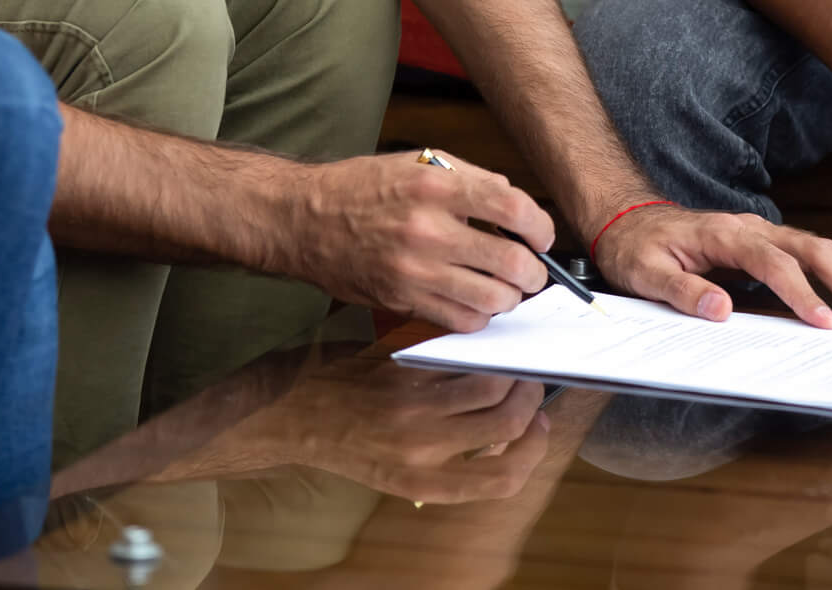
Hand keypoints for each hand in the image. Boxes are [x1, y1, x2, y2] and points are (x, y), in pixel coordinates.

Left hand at [253, 362, 552, 504]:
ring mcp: (411, 406)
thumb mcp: (396, 474)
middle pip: (507, 422)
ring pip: (489, 383)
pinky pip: (458, 357)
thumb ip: (448, 461)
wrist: (291, 413)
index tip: (539, 427)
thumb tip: (502, 435)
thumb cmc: (347, 441)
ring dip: (508, 370)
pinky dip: (475, 350)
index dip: (534, 451)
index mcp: (424, 483)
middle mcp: (421, 449)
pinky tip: (474, 347)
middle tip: (527, 384)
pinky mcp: (401, 369)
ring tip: (506, 363)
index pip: (503, 478)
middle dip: (529, 399)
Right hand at [281, 151, 554, 331]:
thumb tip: (515, 206)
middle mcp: (427, 229)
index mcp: (436, 186)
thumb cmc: (361, 188)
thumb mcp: (417, 163)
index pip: (513, 209)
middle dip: (533, 272)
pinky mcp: (402, 299)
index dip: (540, 227)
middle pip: (510, 262)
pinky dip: (478, 315)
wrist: (304, 219)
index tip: (541, 235)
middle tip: (532, 270)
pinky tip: (474, 300)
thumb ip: (470, 180)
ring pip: (491, 299)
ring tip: (505, 287)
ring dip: (509, 297)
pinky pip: (460, 320)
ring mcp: (414, 270)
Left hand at [593, 203, 831, 328]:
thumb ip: (680, 291)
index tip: (825, 322)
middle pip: (810, 247)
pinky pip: (804, 256)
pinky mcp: (762, 244)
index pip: (771, 262)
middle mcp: (748, 227)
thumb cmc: (637, 248)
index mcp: (721, 233)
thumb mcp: (644, 274)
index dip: (801, 292)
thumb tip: (720, 311)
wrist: (629, 220)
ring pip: (815, 248)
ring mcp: (759, 233)